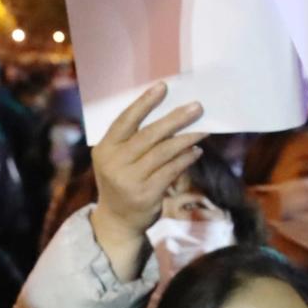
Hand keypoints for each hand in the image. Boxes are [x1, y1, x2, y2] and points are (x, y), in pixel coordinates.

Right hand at [88, 82, 206, 280]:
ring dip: (186, 139)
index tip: (163, 87)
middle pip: (148, 135)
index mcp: (105, 149)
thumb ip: (132, 140)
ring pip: (163, 152)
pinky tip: (196, 151)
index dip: (144, 103)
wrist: (117, 221)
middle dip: (175, 119)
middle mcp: (114, 163)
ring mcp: (129, 180)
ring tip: (203, 129)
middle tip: (197, 107)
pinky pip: (171, 170)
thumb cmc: (121, 181)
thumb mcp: (116, 160)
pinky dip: (186, 159)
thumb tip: (169, 114)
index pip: (125, 120)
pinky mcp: (146, 194)